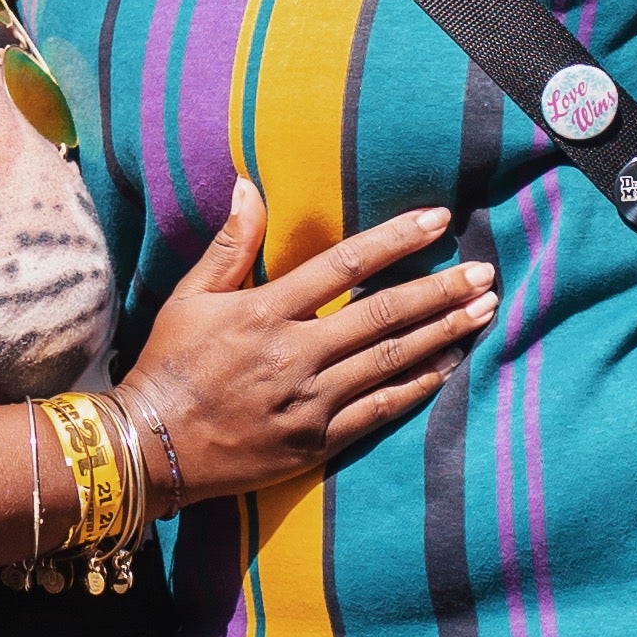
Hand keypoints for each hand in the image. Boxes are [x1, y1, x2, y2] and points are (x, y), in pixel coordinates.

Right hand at [121, 182, 493, 503]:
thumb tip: (250, 187)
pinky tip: (449, 367)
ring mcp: (309, 401)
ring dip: (442, 334)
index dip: (396, 240)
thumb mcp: (189, 298)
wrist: (151, 448)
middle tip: (486, 274)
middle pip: (384, 314)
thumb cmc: (169, 365)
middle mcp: (295, 354)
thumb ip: (231, 246)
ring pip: (391, 361)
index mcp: (265, 312)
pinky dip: (416, 387)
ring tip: (483, 312)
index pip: (344, 265)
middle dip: (441, 291)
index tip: (438, 220)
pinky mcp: (315, 441)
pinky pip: (378, 410)